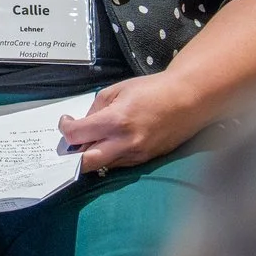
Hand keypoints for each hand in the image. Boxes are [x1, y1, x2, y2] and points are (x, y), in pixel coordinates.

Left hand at [57, 74, 201, 172]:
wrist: (189, 99)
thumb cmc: (154, 90)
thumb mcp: (116, 90)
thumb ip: (95, 109)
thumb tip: (84, 123)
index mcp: (115, 121)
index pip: (76, 135)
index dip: (66, 129)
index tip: (67, 122)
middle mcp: (126, 142)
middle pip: (86, 163)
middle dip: (73, 156)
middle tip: (71, 143)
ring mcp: (137, 154)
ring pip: (103, 165)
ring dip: (92, 156)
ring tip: (92, 140)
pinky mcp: (146, 159)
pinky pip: (120, 163)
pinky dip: (109, 156)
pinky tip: (110, 143)